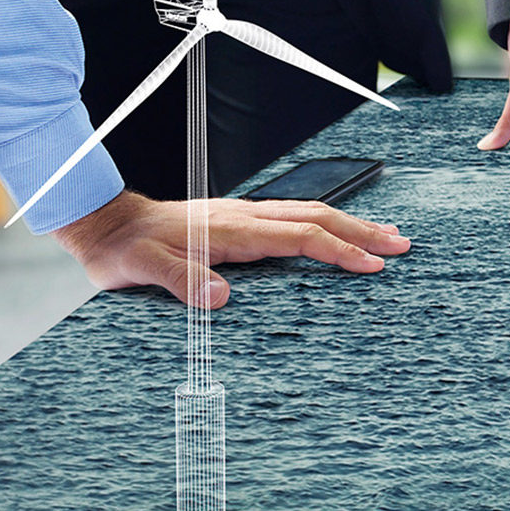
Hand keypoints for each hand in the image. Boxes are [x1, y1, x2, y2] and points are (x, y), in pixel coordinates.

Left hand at [51, 191, 412, 307]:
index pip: (299, 237)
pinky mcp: (240, 221)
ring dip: (352, 223)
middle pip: (318, 218)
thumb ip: (182, 281)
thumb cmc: (126, 250)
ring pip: (310, 214)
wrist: (106, 224)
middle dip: (363, 231)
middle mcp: (245, 218)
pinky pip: (295, 217)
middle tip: (402, 245)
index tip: (371, 266)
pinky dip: (327, 222)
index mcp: (232, 230)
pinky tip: (337, 229)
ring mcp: (244, 217)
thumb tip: (221, 297)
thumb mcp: (144, 269)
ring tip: (387, 234)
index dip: (338, 251)